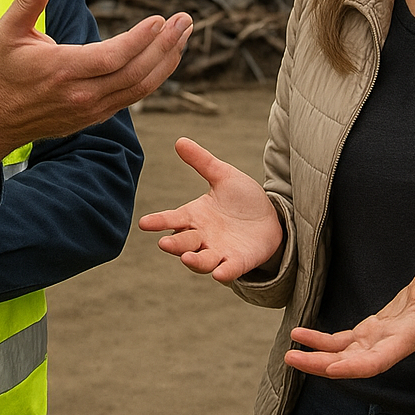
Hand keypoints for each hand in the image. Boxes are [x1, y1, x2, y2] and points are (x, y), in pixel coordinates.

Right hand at [0, 0, 191, 172]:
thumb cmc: (3, 71)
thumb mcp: (7, 32)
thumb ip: (28, 2)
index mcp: (64, 70)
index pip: (113, 56)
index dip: (140, 39)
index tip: (161, 19)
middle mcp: (83, 94)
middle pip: (136, 71)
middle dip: (165, 45)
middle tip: (186, 20)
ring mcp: (92, 109)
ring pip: (140, 87)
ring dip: (167, 60)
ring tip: (184, 35)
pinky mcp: (97, 116)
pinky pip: (134, 96)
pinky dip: (155, 76)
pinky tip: (167, 57)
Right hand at [138, 138, 282, 282]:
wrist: (271, 218)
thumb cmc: (241, 198)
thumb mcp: (223, 176)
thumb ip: (202, 161)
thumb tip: (179, 140)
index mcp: (195, 215)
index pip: (172, 219)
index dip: (159, 221)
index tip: (144, 223)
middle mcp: (202, 236)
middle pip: (184, 242)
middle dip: (174, 244)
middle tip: (164, 243)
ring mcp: (219, 251)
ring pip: (202, 260)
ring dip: (194, 261)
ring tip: (187, 259)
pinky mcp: (238, 262)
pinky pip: (229, 269)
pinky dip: (224, 273)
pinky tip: (219, 273)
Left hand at [285, 260, 414, 378]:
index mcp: (408, 335)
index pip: (378, 359)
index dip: (354, 366)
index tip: (330, 369)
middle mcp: (391, 343)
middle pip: (353, 362)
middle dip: (322, 365)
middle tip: (291, 358)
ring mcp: (380, 339)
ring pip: (344, 354)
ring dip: (316, 356)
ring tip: (289, 352)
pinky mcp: (373, 330)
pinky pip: (343, 341)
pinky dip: (321, 341)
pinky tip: (301, 335)